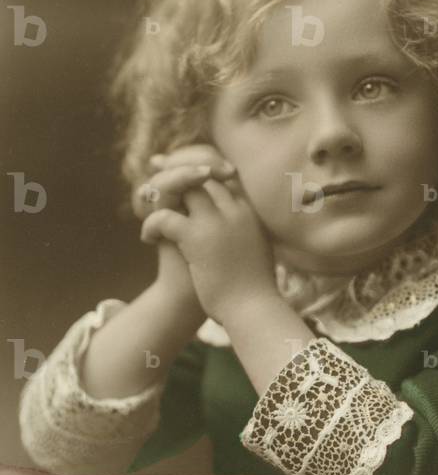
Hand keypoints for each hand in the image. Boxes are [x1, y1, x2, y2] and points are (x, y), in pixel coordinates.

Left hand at [139, 157, 277, 321]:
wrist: (254, 310)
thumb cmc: (254, 288)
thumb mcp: (255, 249)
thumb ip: (243, 231)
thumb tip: (231, 228)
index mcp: (249, 210)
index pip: (222, 171)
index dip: (197, 164)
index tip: (177, 165)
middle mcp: (235, 208)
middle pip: (201, 170)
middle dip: (175, 167)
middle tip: (153, 170)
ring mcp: (217, 221)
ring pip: (182, 185)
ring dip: (160, 191)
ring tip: (146, 204)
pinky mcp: (198, 237)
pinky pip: (165, 216)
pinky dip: (151, 224)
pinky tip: (148, 239)